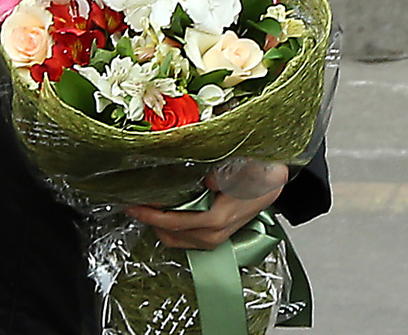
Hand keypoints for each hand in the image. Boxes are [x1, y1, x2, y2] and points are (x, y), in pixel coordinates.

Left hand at [125, 163, 287, 250]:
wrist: (275, 184)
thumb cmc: (260, 175)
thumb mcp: (245, 168)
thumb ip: (225, 174)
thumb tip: (206, 179)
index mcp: (217, 218)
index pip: (175, 222)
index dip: (150, 215)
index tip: (133, 204)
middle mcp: (214, 234)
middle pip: (170, 235)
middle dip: (149, 220)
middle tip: (133, 201)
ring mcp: (214, 238)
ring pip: (175, 239)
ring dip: (158, 224)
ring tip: (145, 204)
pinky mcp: (214, 237)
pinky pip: (183, 238)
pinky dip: (169, 227)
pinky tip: (164, 210)